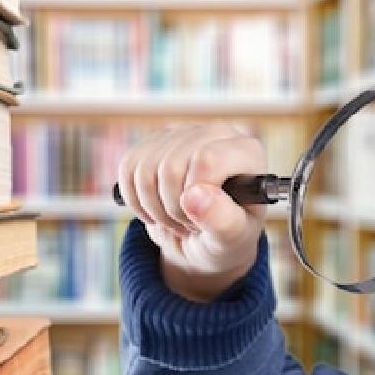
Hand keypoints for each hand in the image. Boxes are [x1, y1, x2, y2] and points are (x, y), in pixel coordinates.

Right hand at [116, 122, 266, 301]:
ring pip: (145, 169)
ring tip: (175, 218)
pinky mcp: (154, 142)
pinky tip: (156, 209)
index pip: (207, 159)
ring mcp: (183, 134)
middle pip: (171, 166)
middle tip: (190, 224)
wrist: (202, 240)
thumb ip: (222, 220)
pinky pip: (127, 168)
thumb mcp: (232, 239)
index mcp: (247, 152)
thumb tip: (194, 195)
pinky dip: (135, 200)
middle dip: (173, 208)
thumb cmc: (225, 238)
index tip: (202, 219)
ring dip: (154, 207)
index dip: (195, 196)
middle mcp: (216, 133)